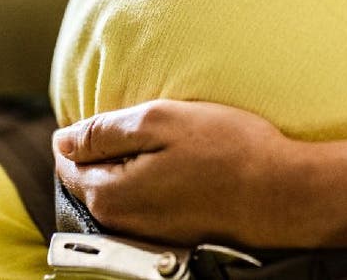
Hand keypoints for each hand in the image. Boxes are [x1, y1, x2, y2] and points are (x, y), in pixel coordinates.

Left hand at [54, 100, 328, 247]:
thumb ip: (103, 131)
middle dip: (109, 147)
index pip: (67, 160)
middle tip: (152, 124)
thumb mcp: (159, 120)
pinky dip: (155, 179)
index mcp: (108, 194)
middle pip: (91, 176)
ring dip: (135, 162)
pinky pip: (146, 200)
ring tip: (173, 141)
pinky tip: (186, 164)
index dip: (87, 130)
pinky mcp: (172, 232)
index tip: (122, 114)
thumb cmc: (228, 151)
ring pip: (120, 188)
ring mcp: (147, 231)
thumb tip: (63, 139)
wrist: (284, 194)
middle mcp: (121, 221)